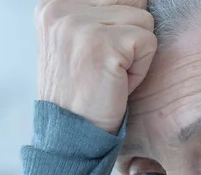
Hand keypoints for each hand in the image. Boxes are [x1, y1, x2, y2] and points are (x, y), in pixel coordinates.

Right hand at [35, 0, 156, 134]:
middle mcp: (60, 8)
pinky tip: (115, 83)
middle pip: (131, 1)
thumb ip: (97, 13)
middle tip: (104, 66)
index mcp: (52, 4)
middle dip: (129, 36)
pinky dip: (140, 69)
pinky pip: (148, 42)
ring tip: (108, 75)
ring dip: (135, 54)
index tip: (97, 55)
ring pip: (143, 20)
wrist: (69, 135)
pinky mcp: (103, 44)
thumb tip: (138, 0)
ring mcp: (80, 25)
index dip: (119, 26)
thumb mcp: (75, 42)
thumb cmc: (79, 93)